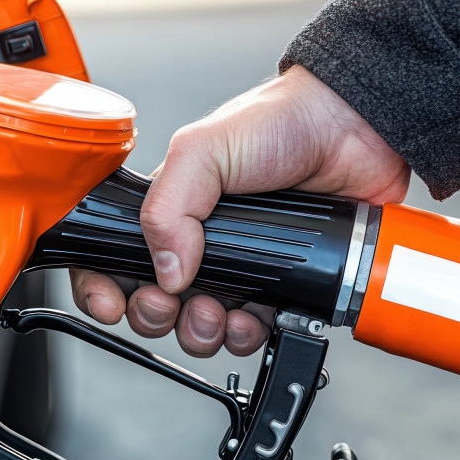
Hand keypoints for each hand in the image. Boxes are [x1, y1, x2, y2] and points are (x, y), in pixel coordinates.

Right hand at [71, 65, 410, 356]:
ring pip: (198, 325)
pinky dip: (246, 336)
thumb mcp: (202, 150)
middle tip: (170, 305)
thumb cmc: (279, 123)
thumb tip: (165, 271)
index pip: (114, 258)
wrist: (355, 128)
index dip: (104, 288)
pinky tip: (253, 319)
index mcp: (168, 211)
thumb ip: (168, 207)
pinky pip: (251, 331)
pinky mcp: (279, 286)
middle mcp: (197, 243)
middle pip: (152, 304)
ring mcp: (239, 268)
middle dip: (155, 316)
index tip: (111, 303)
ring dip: (200, 332)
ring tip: (217, 314)